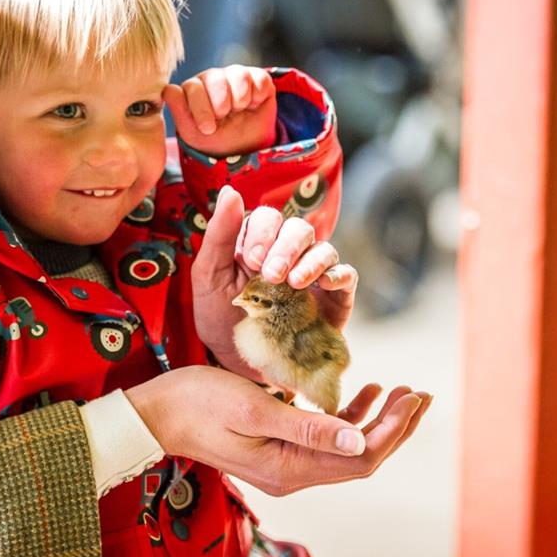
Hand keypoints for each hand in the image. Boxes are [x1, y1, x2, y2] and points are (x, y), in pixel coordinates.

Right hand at [125, 365, 431, 495]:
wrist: (156, 414)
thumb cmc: (198, 402)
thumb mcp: (253, 408)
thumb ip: (307, 427)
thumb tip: (360, 441)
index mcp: (289, 468)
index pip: (359, 458)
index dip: (391, 430)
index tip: (412, 397)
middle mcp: (292, 473)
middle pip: (359, 457)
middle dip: (393, 427)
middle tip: (419, 394)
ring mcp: (284, 463)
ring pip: (346, 449)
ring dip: (376, 422)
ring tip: (401, 392)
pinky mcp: (276, 447)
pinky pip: (324, 439)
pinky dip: (348, 418)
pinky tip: (363, 394)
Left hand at [164, 65, 277, 156]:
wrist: (244, 147)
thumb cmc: (214, 139)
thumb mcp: (194, 133)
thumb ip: (179, 111)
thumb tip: (169, 90)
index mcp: (192, 90)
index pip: (191, 87)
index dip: (200, 108)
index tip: (208, 129)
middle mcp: (210, 78)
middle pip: (214, 79)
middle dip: (221, 105)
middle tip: (224, 118)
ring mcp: (233, 75)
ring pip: (237, 75)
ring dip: (240, 100)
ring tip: (238, 111)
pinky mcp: (256, 77)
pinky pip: (258, 79)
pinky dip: (257, 96)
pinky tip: (253, 105)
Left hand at [192, 186, 356, 377]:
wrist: (240, 366)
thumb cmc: (221, 320)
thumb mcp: (209, 277)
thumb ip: (219, 234)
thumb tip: (229, 190)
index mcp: (257, 243)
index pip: (268, 218)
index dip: (262, 233)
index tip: (249, 260)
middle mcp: (288, 254)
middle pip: (299, 228)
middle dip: (285, 247)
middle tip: (270, 274)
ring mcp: (313, 274)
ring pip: (324, 248)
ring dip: (309, 261)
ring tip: (292, 284)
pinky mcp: (334, 298)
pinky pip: (346, 275)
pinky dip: (339, 274)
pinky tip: (324, 284)